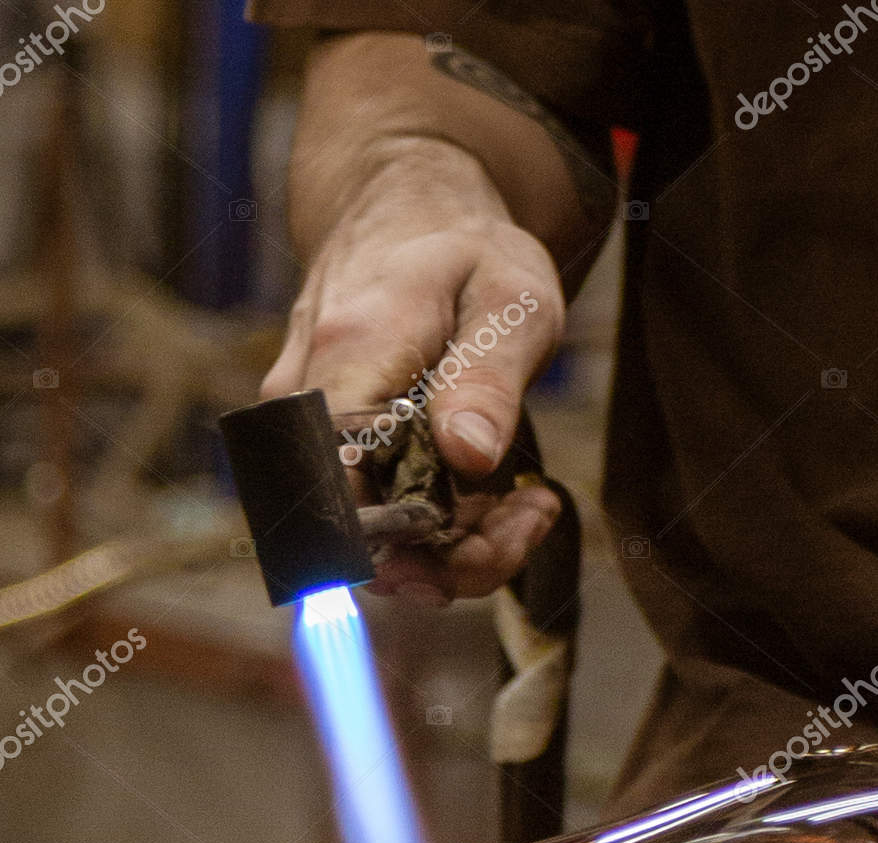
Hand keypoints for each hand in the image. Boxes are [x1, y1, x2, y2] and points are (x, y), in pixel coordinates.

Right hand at [262, 139, 564, 605]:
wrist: (408, 212)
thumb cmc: (466, 250)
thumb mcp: (510, 298)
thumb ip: (488, 378)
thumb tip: (466, 457)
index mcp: (347, 359)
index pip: (344, 493)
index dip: (418, 542)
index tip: (506, 526)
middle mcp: (306, 407)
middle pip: (362, 538)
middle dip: (458, 556)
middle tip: (534, 516)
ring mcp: (311, 435)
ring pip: (375, 543)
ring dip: (461, 549)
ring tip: (530, 505)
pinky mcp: (331, 454)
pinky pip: (383, 520)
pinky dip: (448, 529)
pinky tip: (502, 498)